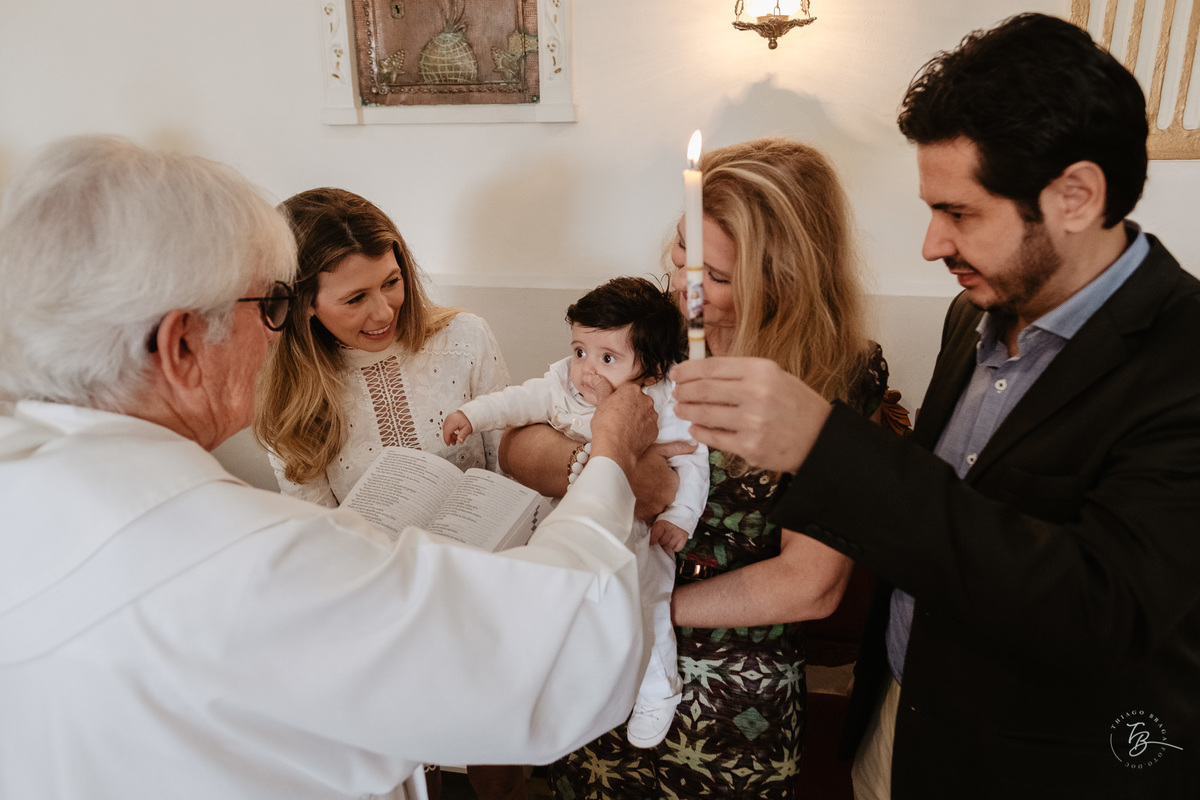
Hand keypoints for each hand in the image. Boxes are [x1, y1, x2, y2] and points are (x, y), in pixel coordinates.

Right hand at [442, 410, 472, 444]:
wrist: (469, 413)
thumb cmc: (468, 420)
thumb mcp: (467, 429)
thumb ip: (463, 435)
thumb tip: (460, 441)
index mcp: (453, 421)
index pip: (447, 432)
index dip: (447, 439)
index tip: (448, 444)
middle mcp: (449, 419)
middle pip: (446, 431)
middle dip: (449, 438)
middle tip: (454, 442)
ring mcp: (448, 418)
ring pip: (445, 429)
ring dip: (449, 434)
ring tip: (455, 438)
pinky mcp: (448, 418)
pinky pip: (446, 426)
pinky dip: (449, 431)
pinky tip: (454, 433)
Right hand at [589, 377, 658, 478]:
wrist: (615, 448)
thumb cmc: (607, 425)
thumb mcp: (601, 403)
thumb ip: (602, 388)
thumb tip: (597, 378)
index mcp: (632, 390)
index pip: (627, 388)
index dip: (618, 396)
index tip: (613, 403)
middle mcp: (646, 401)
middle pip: (638, 399)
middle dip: (630, 405)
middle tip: (617, 415)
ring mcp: (652, 416)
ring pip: (644, 413)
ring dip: (637, 417)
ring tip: (624, 427)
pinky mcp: (654, 431)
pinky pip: (648, 427)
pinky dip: (641, 430)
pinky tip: (630, 435)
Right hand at [630, 440, 694, 522]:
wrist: (614, 473)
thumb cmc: (636, 461)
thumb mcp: (658, 450)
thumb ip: (678, 448)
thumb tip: (695, 446)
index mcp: (673, 483)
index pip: (673, 481)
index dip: (663, 476)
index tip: (652, 472)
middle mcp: (667, 498)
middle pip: (666, 494)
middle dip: (658, 489)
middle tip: (644, 480)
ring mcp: (655, 509)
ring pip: (657, 505)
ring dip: (651, 499)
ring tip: (638, 489)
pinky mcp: (643, 516)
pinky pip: (647, 514)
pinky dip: (643, 507)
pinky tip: (635, 497)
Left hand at [650, 519, 688, 551]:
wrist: (680, 516)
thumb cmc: (667, 521)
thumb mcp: (658, 522)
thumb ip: (653, 530)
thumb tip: (647, 538)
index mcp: (663, 524)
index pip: (656, 535)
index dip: (652, 541)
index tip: (651, 543)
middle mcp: (671, 528)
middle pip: (663, 542)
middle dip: (659, 543)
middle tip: (659, 541)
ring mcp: (678, 534)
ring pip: (669, 546)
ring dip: (666, 546)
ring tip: (665, 542)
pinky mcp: (684, 538)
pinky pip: (677, 548)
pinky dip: (674, 548)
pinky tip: (672, 543)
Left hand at [670, 357, 830, 473]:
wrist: (821, 437)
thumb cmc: (794, 404)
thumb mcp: (774, 376)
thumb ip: (740, 373)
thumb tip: (701, 373)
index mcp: (760, 370)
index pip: (711, 367)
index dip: (688, 370)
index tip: (675, 373)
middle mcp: (755, 394)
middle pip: (703, 389)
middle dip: (683, 391)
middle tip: (675, 393)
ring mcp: (752, 422)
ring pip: (704, 414)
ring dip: (686, 411)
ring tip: (680, 409)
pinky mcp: (750, 446)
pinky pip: (715, 438)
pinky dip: (700, 432)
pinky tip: (694, 427)